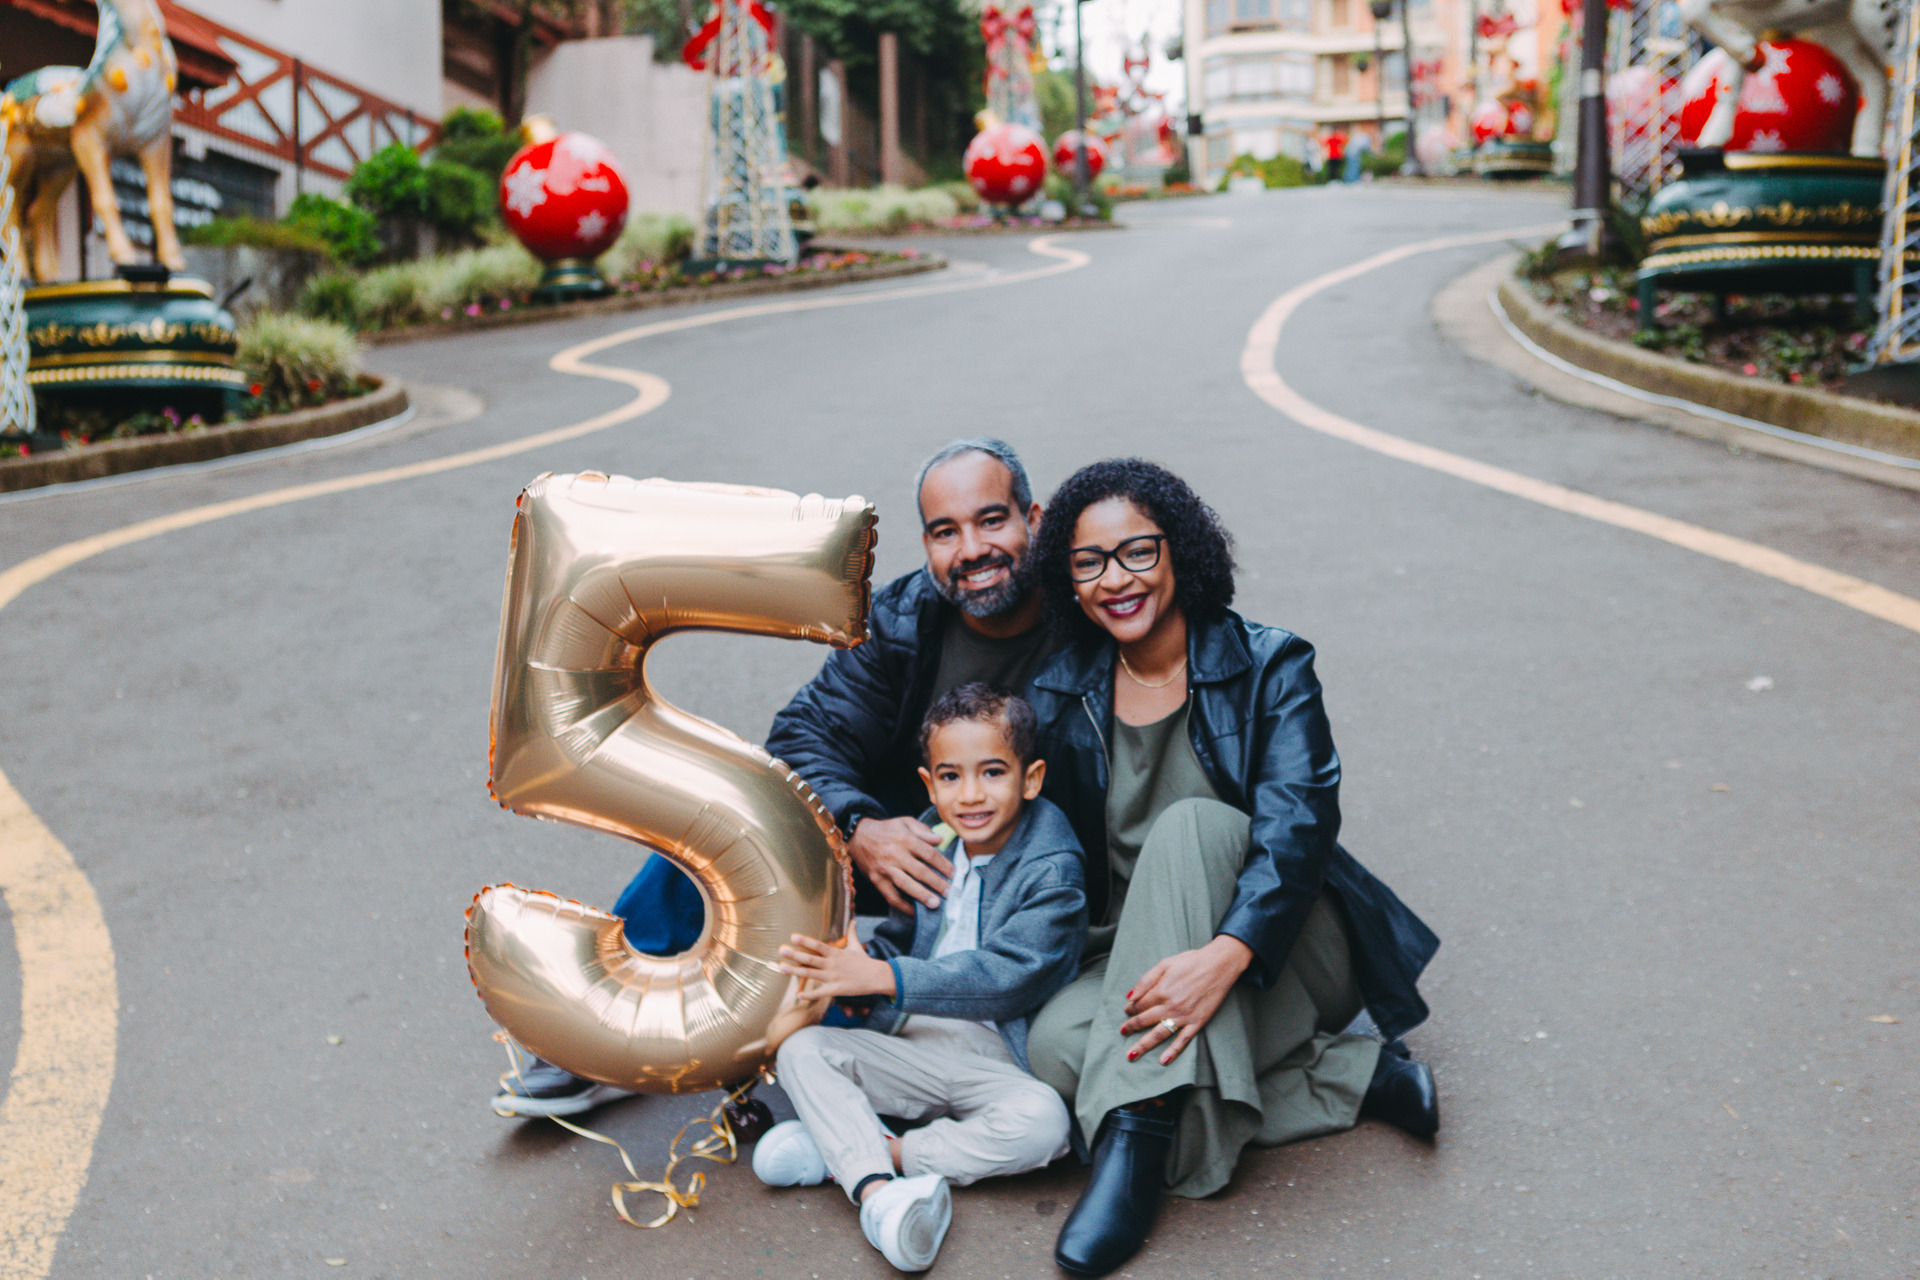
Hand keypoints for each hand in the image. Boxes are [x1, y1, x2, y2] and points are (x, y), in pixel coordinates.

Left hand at [778, 934, 896, 1001]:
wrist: (876, 977)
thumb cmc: (864, 962)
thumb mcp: (856, 946)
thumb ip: (852, 933)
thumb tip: (854, 921)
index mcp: (836, 953)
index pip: (818, 946)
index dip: (805, 941)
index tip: (792, 936)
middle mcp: (832, 964)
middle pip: (811, 959)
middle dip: (795, 955)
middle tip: (781, 950)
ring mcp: (833, 978)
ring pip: (811, 974)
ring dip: (795, 971)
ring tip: (781, 967)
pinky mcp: (835, 990)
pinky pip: (819, 993)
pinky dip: (809, 995)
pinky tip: (798, 995)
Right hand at [848, 816, 952, 912]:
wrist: (857, 835)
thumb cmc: (886, 829)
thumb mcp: (905, 822)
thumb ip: (923, 830)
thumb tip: (940, 840)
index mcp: (905, 839)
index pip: (929, 854)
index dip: (943, 865)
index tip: (954, 874)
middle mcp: (895, 854)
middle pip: (920, 871)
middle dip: (937, 883)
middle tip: (949, 892)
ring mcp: (885, 868)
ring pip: (906, 884)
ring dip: (921, 895)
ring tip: (935, 904)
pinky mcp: (877, 880)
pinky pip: (890, 896)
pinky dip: (902, 906)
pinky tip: (914, 912)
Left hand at [1119, 935, 1254, 1066]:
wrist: (1219, 965)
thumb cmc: (1191, 962)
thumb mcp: (1165, 964)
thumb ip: (1145, 980)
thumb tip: (1129, 996)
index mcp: (1161, 990)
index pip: (1139, 1005)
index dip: (1130, 1009)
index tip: (1127, 1011)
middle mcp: (1170, 1006)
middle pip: (1144, 1021)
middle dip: (1131, 1027)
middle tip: (1123, 1032)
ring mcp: (1184, 1016)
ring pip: (1159, 1034)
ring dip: (1143, 1045)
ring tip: (1131, 1054)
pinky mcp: (1197, 1022)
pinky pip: (1183, 1040)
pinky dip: (1173, 1051)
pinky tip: (1163, 1060)